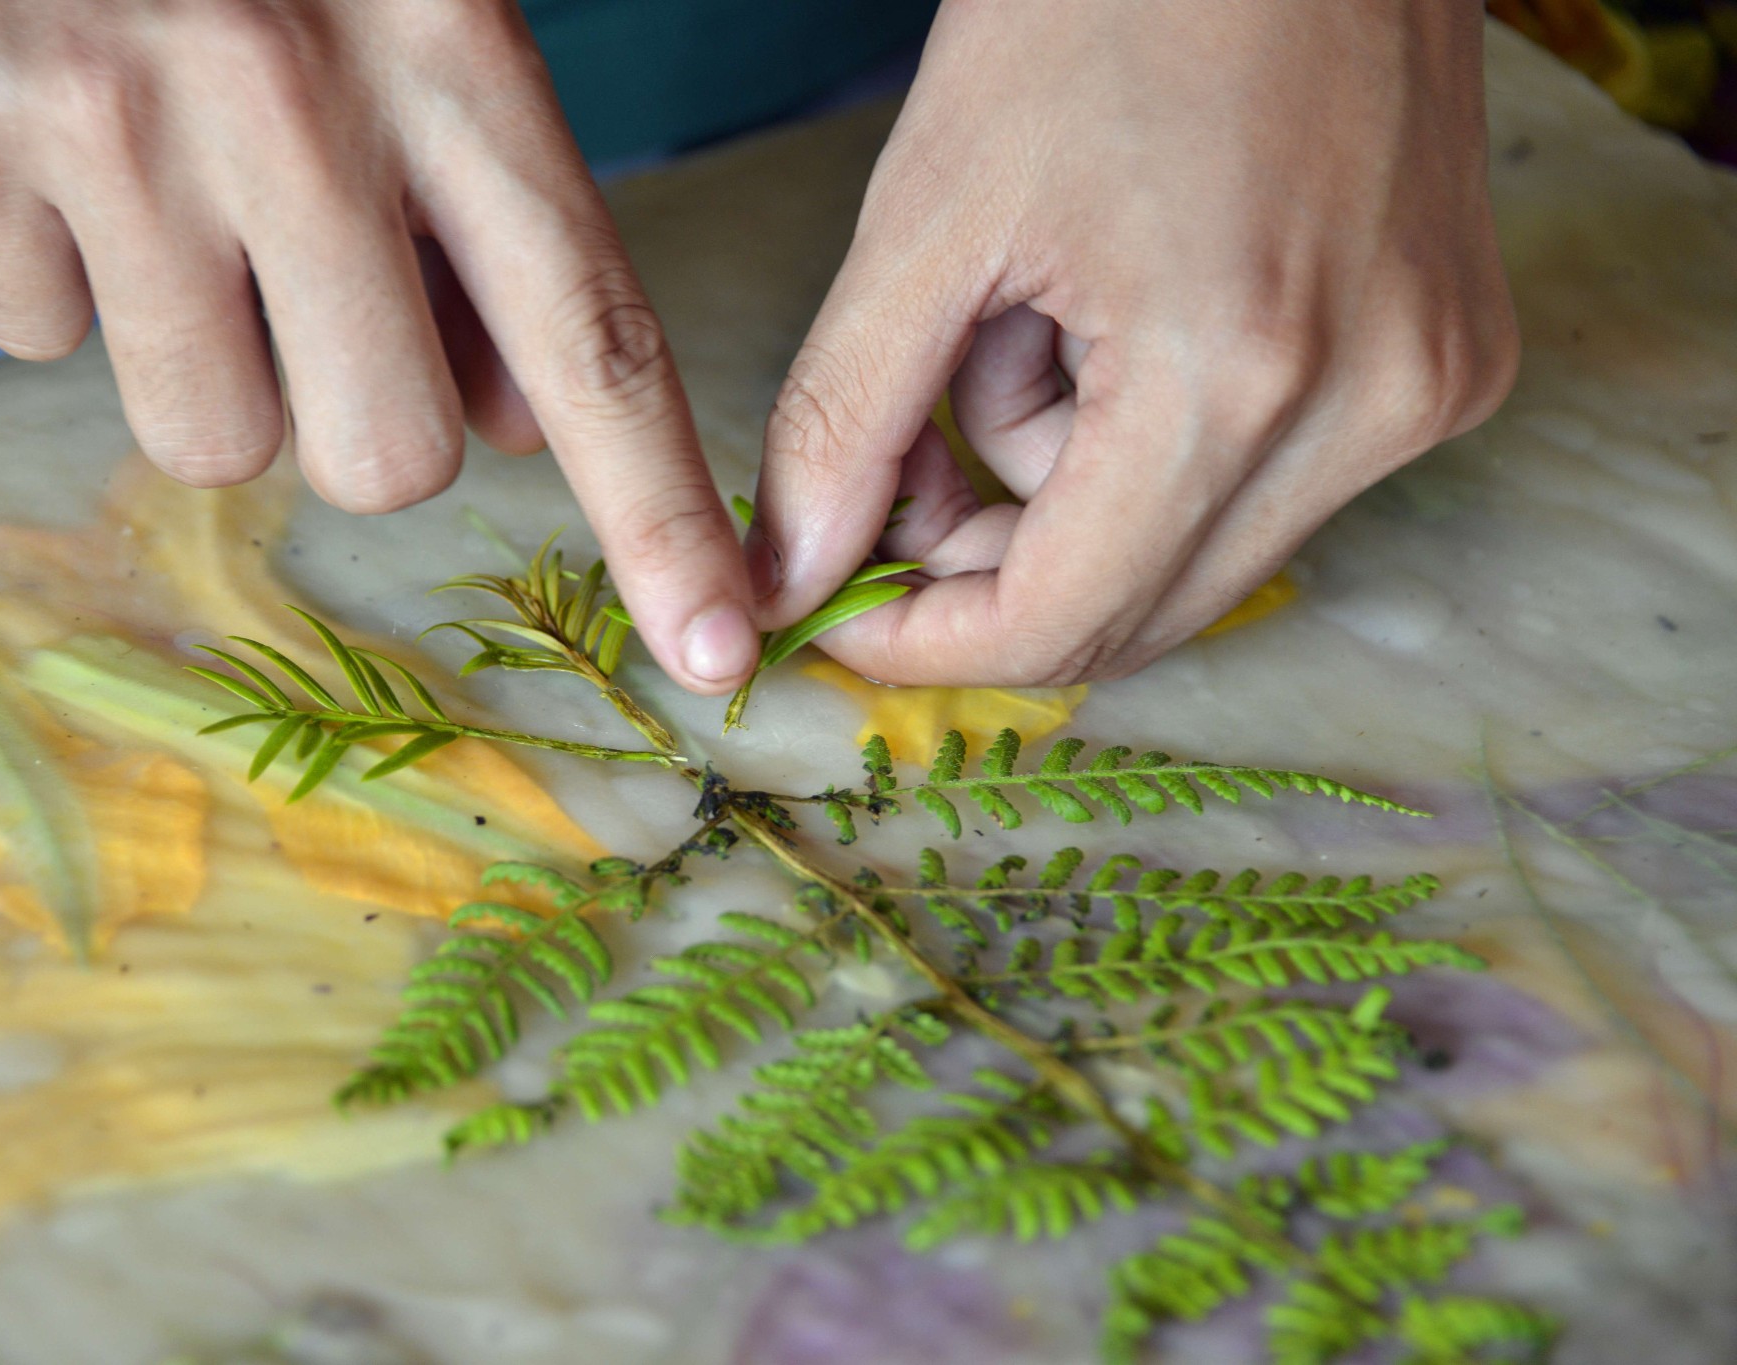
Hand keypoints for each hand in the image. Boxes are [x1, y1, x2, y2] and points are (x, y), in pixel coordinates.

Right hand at [0, 0, 759, 693]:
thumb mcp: (408, 12)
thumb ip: (472, 220)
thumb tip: (505, 429)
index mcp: (450, 49)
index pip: (591, 333)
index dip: (663, 514)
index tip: (720, 652)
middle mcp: (294, 97)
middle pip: (388, 456)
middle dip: (356, 419)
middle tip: (304, 290)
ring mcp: (116, 123)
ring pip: (213, 442)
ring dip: (204, 363)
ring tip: (168, 200)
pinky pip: (37, 344)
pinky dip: (52, 281)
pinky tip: (51, 156)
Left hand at [745, 0, 1517, 685]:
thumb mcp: (933, 210)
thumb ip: (847, 419)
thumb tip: (788, 579)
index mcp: (1239, 375)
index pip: (1059, 623)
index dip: (920, 644)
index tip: (832, 608)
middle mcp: (1368, 410)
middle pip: (1132, 607)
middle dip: (987, 563)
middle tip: (896, 462)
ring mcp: (1428, 386)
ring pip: (1188, 547)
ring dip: (1067, 482)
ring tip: (1025, 314)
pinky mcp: (1450, 356)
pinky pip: (1261, 476)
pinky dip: (1158, 435)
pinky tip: (1118, 304)